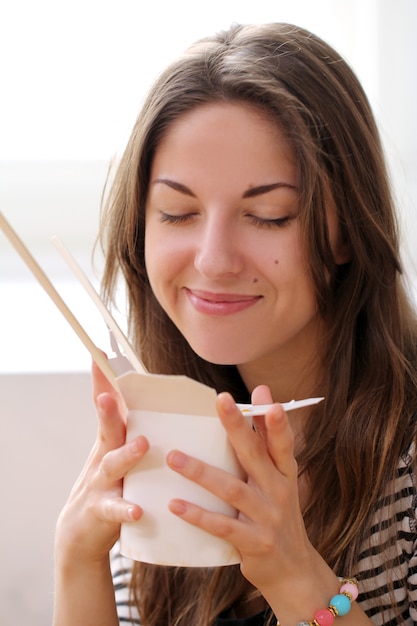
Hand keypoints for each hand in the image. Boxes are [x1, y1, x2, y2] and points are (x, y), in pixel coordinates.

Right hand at [55, 360, 148, 564]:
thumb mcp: (117, 453)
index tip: (100, 353)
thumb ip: (131, 429)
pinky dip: (125, 509)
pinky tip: (137, 510)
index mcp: (112, 440)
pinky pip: (115, 509)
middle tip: (108, 395)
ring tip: (142, 445)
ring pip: (113, 465)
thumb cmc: (109, 485)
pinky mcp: (102, 511)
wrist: (80, 532)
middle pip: (107, 429)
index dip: (102, 380)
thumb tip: (156, 404)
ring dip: (127, 454)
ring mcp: (100, 483)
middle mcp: (104, 456)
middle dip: (108, 410)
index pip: (106, 405)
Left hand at [166, 386, 314, 598]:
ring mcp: (267, 518)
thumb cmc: (278, 516)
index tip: (263, 394)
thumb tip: (261, 399)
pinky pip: (222, 527)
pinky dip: (198, 515)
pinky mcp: (253, 543)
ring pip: (232, 490)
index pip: (282, 442)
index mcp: (285, 474)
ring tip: (173, 457)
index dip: (274, 419)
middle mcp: (279, 492)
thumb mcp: (279, 483)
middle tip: (221, 400)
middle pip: (256, 455)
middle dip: (238, 426)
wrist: (293, 572)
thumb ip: (268, 445)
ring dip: (201, 472)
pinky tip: (175, 504)